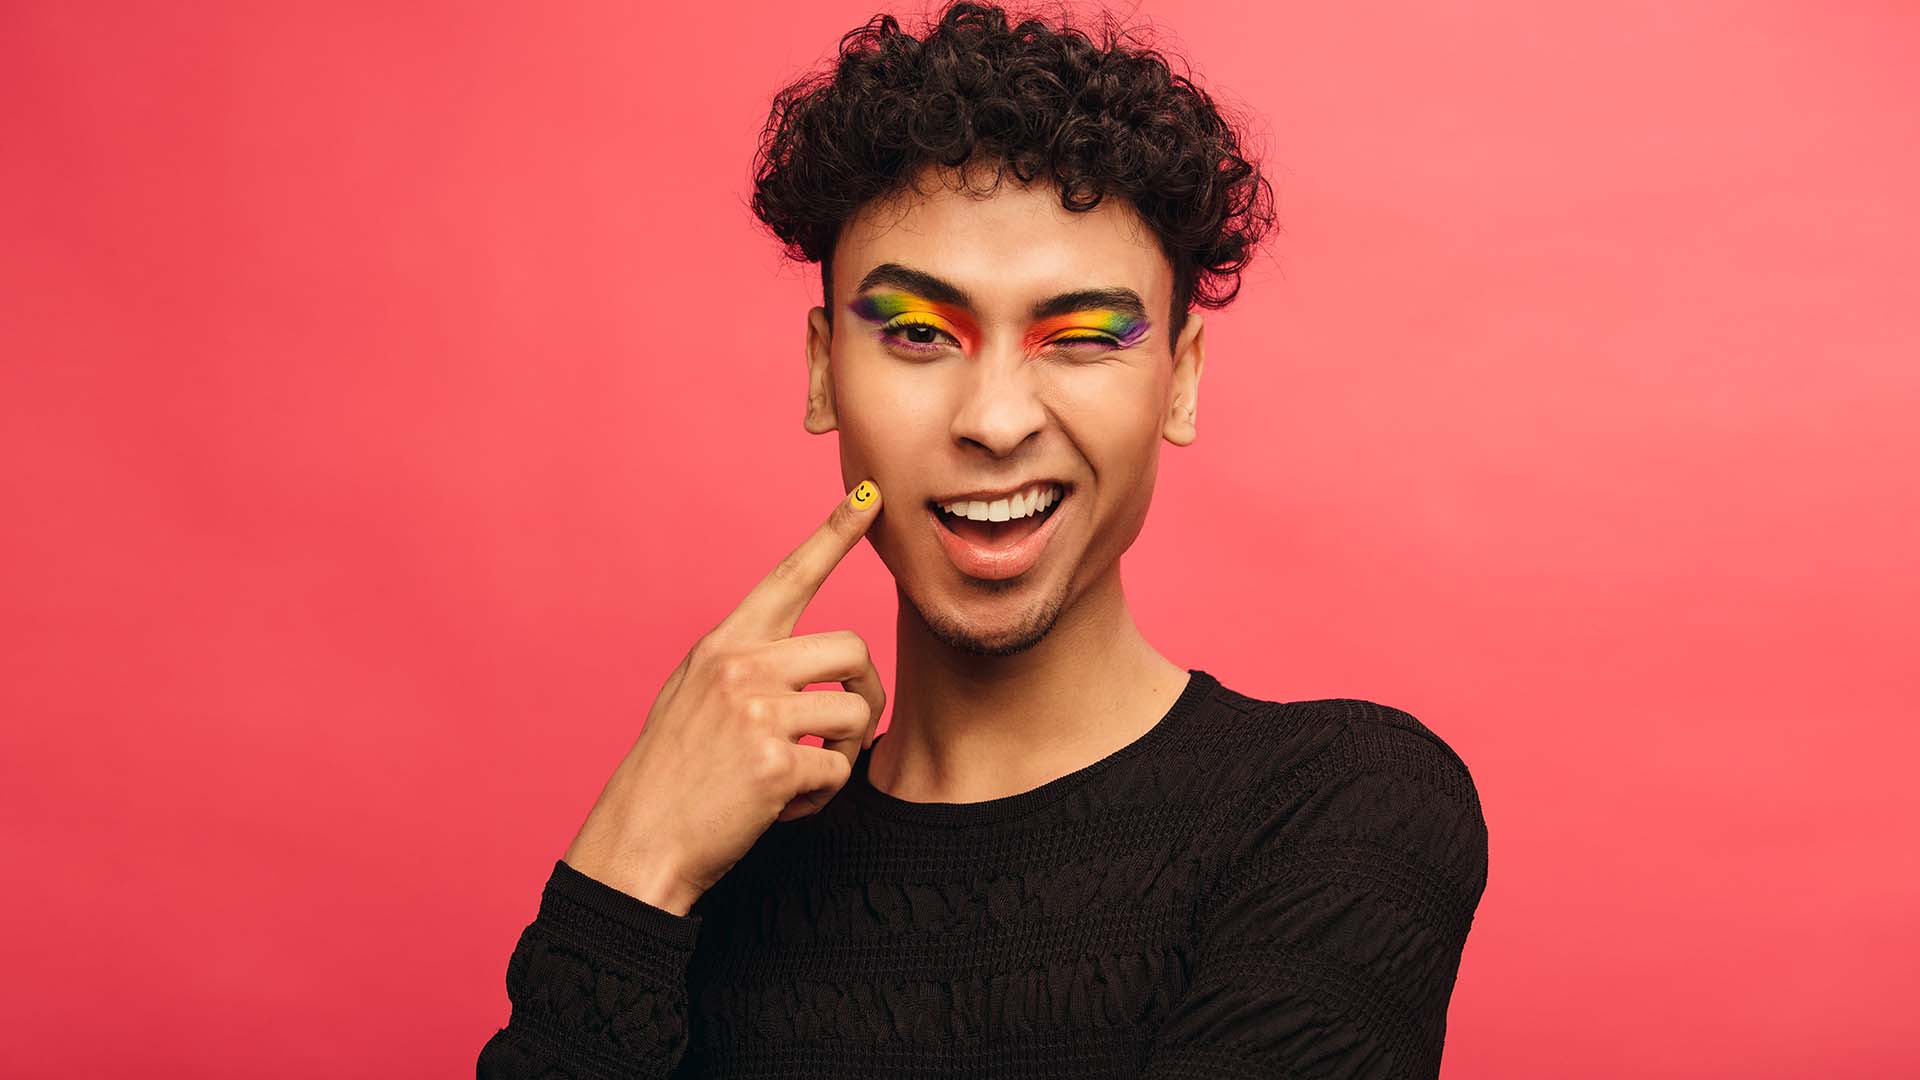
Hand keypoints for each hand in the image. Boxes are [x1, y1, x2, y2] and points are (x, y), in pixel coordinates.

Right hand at [560, 481, 887, 914]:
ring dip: (840, 755)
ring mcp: (757, 711)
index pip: (787, 578)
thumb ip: (743, 669)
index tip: (867, 499)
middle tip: (843, 733)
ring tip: (795, 776)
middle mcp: (739, 667)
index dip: (832, 536)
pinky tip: (778, 808)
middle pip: (852, 650)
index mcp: (722, 646)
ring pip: (855, 714)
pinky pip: (838, 771)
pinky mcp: (775, 761)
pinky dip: (819, 799)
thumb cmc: (671, 776)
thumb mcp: (692, 698)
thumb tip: (806, 665)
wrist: (639, 841)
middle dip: (864, 694)